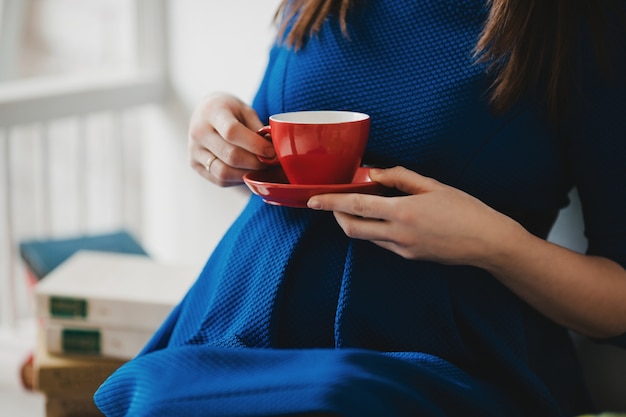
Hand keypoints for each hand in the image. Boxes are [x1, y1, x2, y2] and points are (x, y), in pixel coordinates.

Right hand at [188, 93, 275, 186]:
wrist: (205, 112)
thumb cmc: (230, 111)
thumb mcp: (245, 110)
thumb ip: (257, 127)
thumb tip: (274, 148)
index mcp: (212, 112)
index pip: (232, 132)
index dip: (255, 145)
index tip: (272, 152)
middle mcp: (198, 132)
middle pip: (230, 156)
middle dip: (255, 163)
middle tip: (271, 163)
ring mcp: (194, 150)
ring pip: (224, 172)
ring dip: (247, 174)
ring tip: (261, 169)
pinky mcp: (195, 165)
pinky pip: (220, 180)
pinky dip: (238, 179)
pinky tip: (248, 172)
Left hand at [307, 166, 519, 265]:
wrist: (489, 243)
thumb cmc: (466, 210)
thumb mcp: (434, 186)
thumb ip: (400, 178)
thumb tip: (373, 173)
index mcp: (403, 213)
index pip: (356, 207)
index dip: (331, 203)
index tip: (312, 200)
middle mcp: (398, 235)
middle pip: (353, 229)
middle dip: (337, 217)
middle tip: (334, 203)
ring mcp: (403, 249)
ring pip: (367, 237)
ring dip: (357, 223)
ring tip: (365, 205)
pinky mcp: (410, 257)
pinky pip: (384, 243)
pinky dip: (377, 230)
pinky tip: (388, 217)